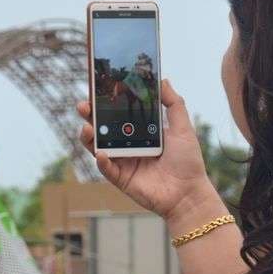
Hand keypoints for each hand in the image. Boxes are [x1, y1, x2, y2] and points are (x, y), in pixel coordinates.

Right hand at [76, 79, 226, 230]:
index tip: (98, 89)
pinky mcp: (120, 178)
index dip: (106, 103)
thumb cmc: (188, 161)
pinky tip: (101, 153)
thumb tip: (163, 80)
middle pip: (102, 128)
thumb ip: (174, 104)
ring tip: (87, 128)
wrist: (189, 193)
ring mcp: (122, 162)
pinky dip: (101, 161)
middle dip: (90, 116)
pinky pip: (106, 168)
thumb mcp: (183, 128)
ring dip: (88, 137)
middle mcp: (128, 144)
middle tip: (83, 106)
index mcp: (140, 131)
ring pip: (97, 146)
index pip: (118, 113)